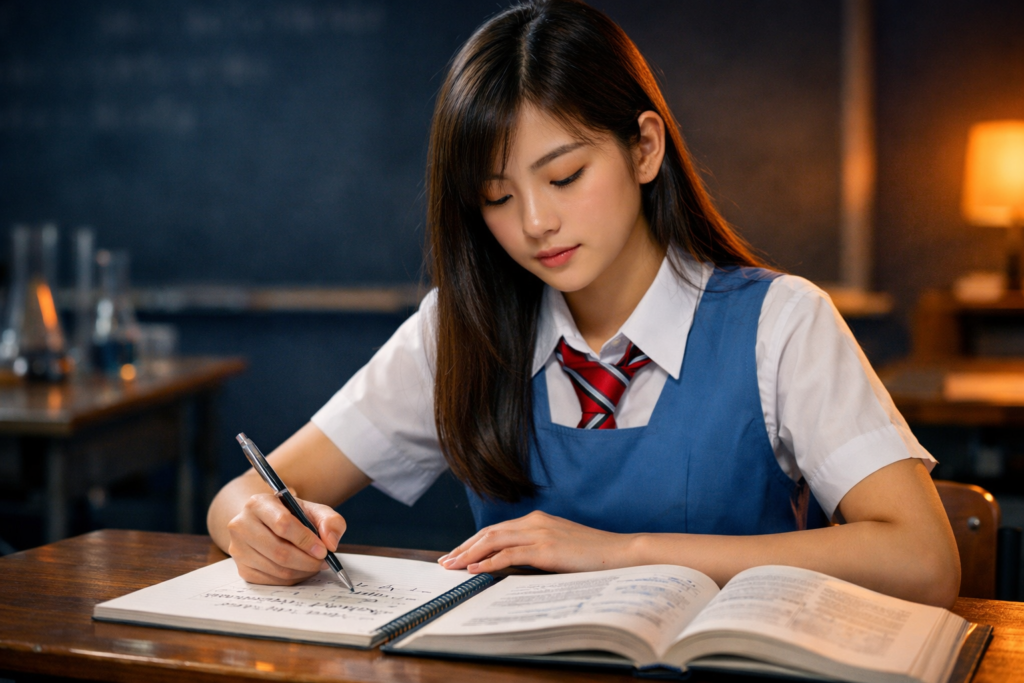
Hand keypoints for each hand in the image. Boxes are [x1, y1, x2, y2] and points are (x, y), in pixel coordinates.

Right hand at [226, 492, 346, 584]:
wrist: (266, 523)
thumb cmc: (292, 515)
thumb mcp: (313, 510)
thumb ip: (330, 521)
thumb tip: (331, 543)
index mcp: (258, 504)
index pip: (282, 524)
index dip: (306, 540)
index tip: (324, 550)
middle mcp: (241, 525)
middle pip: (279, 551)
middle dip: (307, 560)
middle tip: (324, 562)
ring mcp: (238, 549)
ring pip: (276, 569)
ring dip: (302, 571)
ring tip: (315, 564)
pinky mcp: (241, 568)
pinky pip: (271, 581)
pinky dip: (292, 578)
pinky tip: (301, 570)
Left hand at [438, 510, 636, 573]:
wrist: (620, 552)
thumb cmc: (593, 554)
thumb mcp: (560, 548)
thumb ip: (537, 550)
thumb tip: (512, 564)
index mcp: (538, 520)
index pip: (496, 530)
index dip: (473, 542)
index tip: (457, 554)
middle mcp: (535, 522)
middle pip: (489, 533)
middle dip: (464, 547)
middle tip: (446, 562)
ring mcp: (540, 534)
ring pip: (493, 541)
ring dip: (469, 554)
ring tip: (453, 566)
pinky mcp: (546, 549)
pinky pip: (509, 554)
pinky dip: (488, 561)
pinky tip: (475, 569)